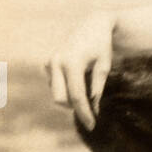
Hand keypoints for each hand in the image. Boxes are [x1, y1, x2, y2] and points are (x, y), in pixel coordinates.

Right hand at [45, 9, 115, 130]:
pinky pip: (56, 85)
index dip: (85, 113)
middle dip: (75, 107)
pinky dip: (66, 89)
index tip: (92, 125)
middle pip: (61, 99)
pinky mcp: (47, 63)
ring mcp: (50, 62)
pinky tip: (78, 79)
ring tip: (87, 89)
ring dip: (71, 98)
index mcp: (72, 62)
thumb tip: (92, 108)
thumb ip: (97, 88)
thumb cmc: (102, 47)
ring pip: (57, 94)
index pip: (77, 96)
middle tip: (92, 111)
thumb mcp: (104, 66)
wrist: (92, 25)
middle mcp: (57, 62)